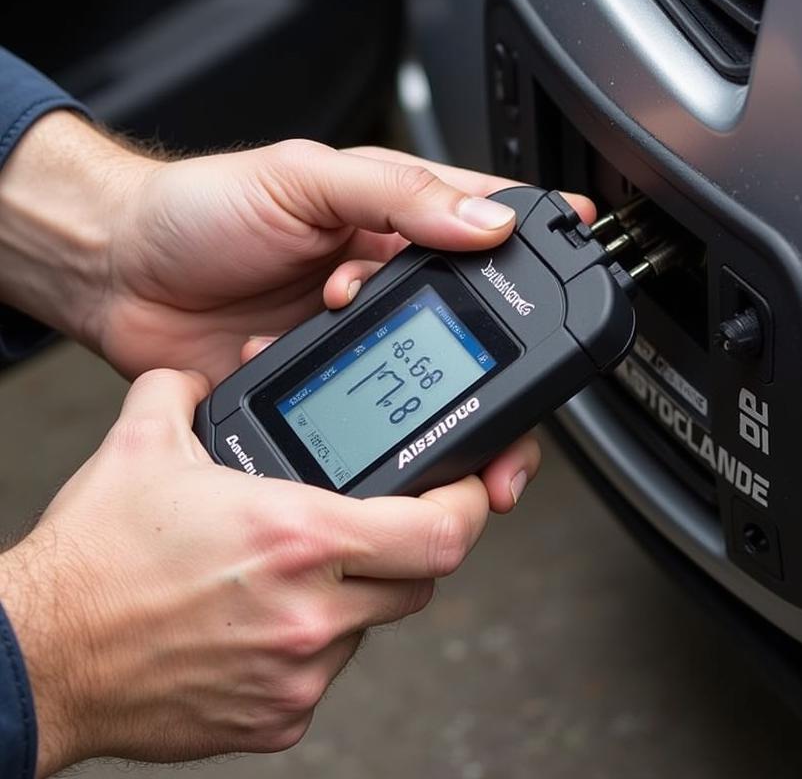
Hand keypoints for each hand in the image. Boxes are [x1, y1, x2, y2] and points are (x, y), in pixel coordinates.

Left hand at [0, 113, 588, 509]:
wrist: (117, 277)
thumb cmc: (202, 210)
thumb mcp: (304, 178)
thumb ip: (398, 195)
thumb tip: (484, 222)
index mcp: (391, 214)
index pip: (484, 222)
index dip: (536, 237)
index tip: (579, 251)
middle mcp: (383, 276)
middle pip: (475, 314)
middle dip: (508, 352)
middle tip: (522, 384)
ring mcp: (357, 334)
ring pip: (434, 372)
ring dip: (448, 398)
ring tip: (445, 416)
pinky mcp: (327, 383)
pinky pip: (376, 410)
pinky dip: (375, 416)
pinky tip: (346, 399)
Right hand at [0, 369, 500, 774]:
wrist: (37, 658)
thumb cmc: (93, 561)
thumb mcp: (143, 444)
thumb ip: (186, 385)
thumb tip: (202, 370)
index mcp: (299, 538)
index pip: (441, 531)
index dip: (470, 505)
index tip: (468, 487)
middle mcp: (310, 612)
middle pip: (421, 579)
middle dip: (414, 546)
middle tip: (386, 520)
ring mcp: (296, 674)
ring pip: (373, 625)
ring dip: (359, 592)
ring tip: (305, 565)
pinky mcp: (276, 719)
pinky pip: (326, 672)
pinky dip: (316, 640)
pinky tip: (269, 612)